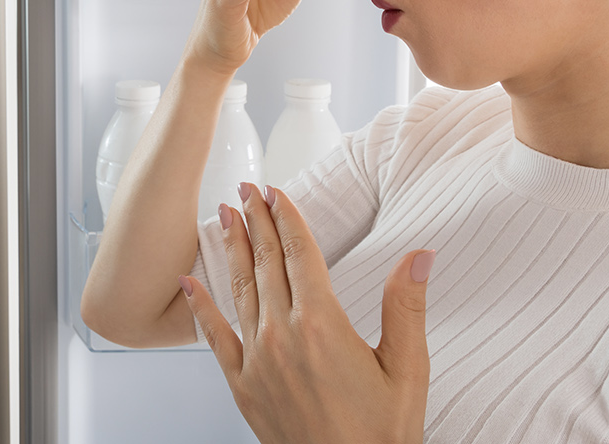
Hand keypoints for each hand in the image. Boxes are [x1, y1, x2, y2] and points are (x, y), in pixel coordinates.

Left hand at [180, 183, 434, 443]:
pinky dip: (200, 305)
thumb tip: (419, 256)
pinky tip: (189, 281)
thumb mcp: (407, 369)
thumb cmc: (381, 434)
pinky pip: (215, 336)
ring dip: (231, 249)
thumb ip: (406, 307)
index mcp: (322, 325)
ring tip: (224, 216)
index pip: (299, 254)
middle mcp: (282, 336)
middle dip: (256, 221)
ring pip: (239, 290)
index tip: (276, 191)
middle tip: (247, 189)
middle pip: (266, 263)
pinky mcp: (242, 386)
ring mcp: (257, 361)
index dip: (286, 217)